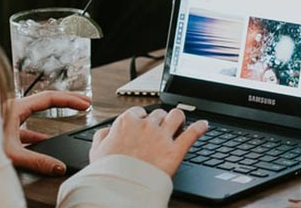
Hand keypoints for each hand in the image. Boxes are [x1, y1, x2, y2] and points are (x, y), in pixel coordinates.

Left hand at [3, 90, 90, 175]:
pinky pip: (26, 125)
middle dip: (68, 100)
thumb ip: (37, 161)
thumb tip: (59, 167)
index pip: (49, 98)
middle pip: (46, 100)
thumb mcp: (12, 154)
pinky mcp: (4, 128)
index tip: (85, 104)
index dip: (70, 100)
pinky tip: (43, 140)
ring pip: (36, 111)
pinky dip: (39, 130)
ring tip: (69, 116)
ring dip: (54, 113)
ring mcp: (8, 117)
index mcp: (16, 107)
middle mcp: (12, 109)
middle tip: (85, 102)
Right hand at [90, 106, 209, 175]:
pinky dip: (200, 127)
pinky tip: (204, 125)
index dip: (142, 119)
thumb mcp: (96, 151)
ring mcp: (162, 137)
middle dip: (160, 120)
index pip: (139, 112)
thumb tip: (108, 131)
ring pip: (177, 115)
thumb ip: (102, 136)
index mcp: (127, 123)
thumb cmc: (108, 172)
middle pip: (159, 114)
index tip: (144, 125)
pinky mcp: (175, 150)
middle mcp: (146, 125)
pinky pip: (193, 132)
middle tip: (162, 129)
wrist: (120, 188)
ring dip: (179, 119)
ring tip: (180, 124)